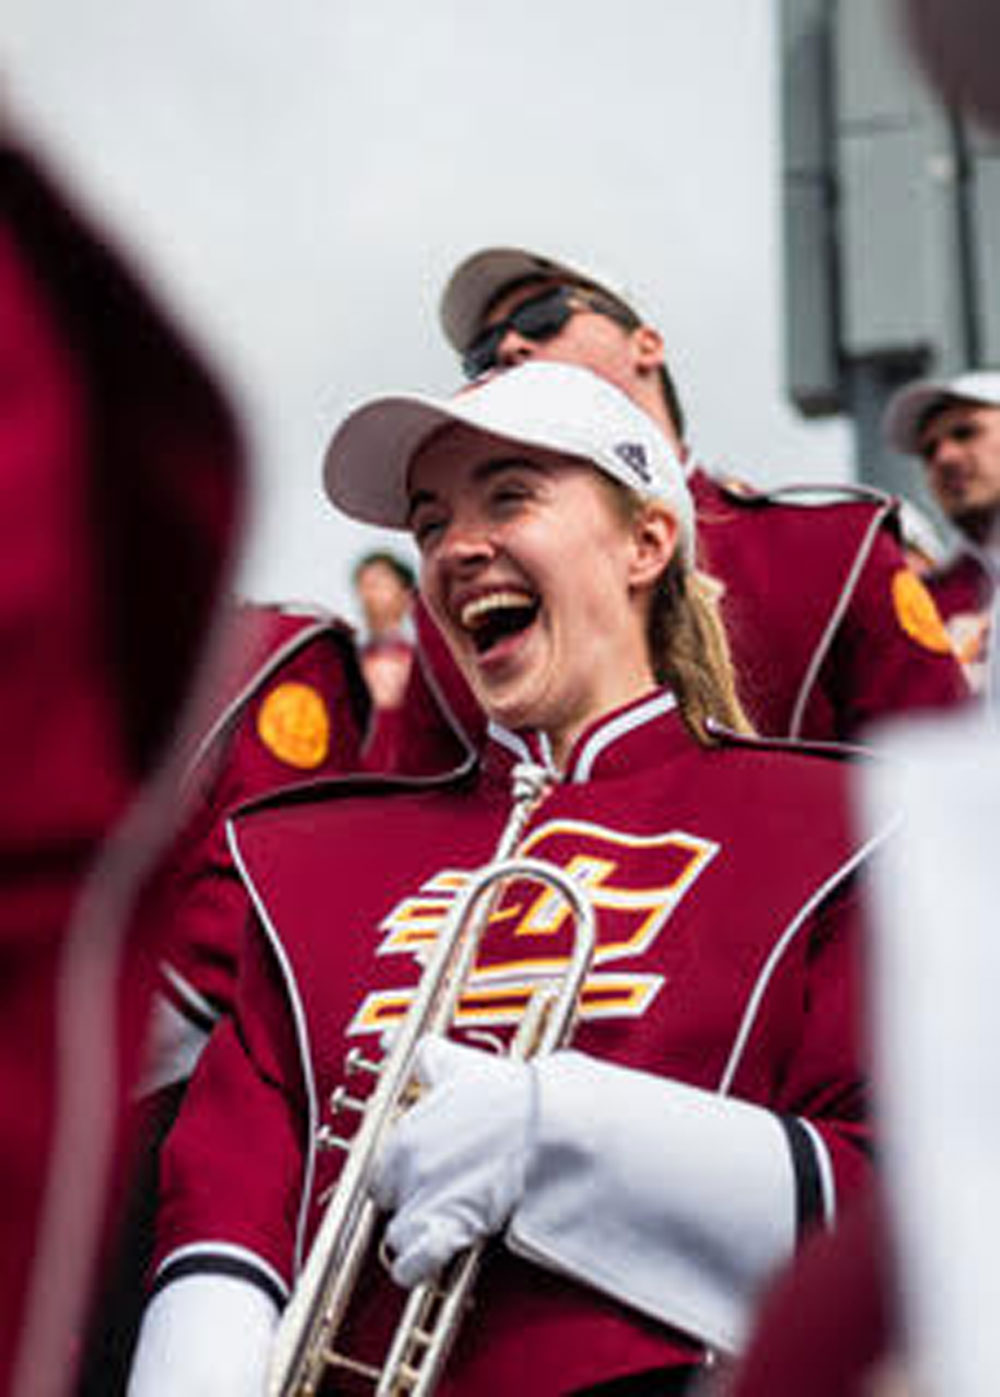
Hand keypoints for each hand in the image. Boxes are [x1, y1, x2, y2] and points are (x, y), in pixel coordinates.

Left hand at [371, 1036, 533, 1286]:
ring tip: (445, 1220)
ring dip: (415, 1232)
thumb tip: (394, 1037)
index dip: (403, 1168)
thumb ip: (424, 1056)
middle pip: (386, 1196)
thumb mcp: (460, 1064)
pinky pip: (411, 1265)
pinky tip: (434, 1254)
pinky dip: (418, 1266)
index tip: (422, 1168)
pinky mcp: (447, 1231)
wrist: (551, 1128)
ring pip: (397, 1232)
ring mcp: (424, 1202)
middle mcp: (406, 1169)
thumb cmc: (511, 1096)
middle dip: (407, 1197)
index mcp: (405, 1132)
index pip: (381, 1163)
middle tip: (440, 1191)